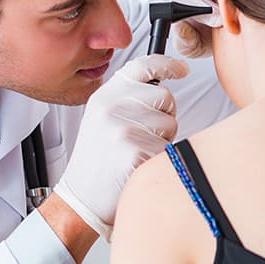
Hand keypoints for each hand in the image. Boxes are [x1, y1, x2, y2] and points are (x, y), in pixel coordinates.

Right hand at [52, 55, 188, 240]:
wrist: (82, 198)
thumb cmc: (98, 161)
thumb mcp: (102, 118)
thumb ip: (126, 98)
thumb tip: (163, 85)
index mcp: (104, 96)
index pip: (142, 66)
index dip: (167, 64)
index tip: (182, 69)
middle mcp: (111, 107)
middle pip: (166, 96)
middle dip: (165, 116)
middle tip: (142, 135)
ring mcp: (122, 128)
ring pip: (171, 123)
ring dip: (163, 140)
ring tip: (137, 152)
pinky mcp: (133, 151)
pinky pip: (167, 147)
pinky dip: (159, 159)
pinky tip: (138, 165)